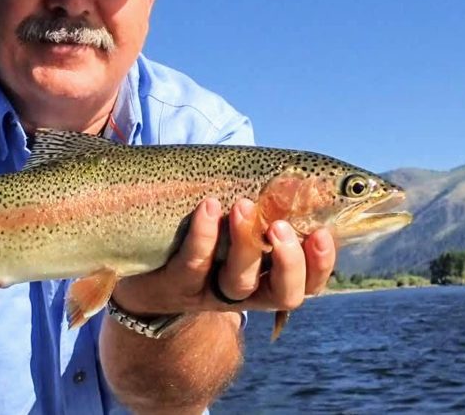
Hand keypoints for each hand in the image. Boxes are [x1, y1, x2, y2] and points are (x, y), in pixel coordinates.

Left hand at [110, 197, 335, 316]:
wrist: (142, 268)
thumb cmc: (200, 233)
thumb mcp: (236, 221)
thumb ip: (267, 203)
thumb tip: (302, 170)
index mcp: (269, 277)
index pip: (310, 281)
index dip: (322, 263)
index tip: (322, 232)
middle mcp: (246, 292)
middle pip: (285, 293)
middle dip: (290, 262)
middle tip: (281, 226)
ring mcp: (209, 291)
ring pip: (239, 281)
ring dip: (246, 243)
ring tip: (243, 206)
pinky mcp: (175, 285)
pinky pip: (193, 264)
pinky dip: (205, 235)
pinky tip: (209, 206)